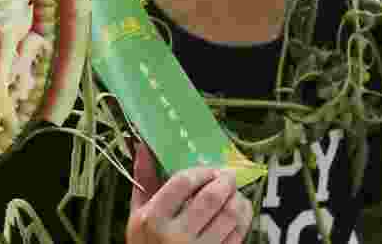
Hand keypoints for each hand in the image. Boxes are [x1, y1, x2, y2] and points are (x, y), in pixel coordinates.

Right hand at [126, 142, 253, 243]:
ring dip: (238, 199)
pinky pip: (238, 236)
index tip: (209, 170)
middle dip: (225, 181)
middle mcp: (175, 235)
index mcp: (153, 218)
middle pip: (211, 197)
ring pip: (230, 216)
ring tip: (235, 194)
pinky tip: (239, 213)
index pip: (183, 181)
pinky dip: (243, 220)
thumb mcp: (137, 215)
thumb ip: (143, 181)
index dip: (202, 171)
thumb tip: (144, 147)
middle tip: (228, 176)